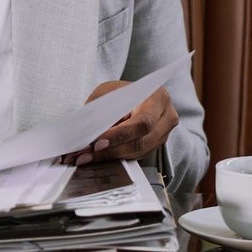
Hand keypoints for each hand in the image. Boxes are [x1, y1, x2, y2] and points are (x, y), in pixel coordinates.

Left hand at [61, 80, 177, 164]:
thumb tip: (88, 132)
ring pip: (137, 152)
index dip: (120, 135)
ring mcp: (163, 134)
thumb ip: (101, 110)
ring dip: (109, 158)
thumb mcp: (108, 92)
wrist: (133, 96)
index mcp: (158, 98)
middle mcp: (166, 118)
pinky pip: (135, 157)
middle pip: (141, 141)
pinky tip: (96, 158)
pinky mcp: (154, 146)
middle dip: (111, 150)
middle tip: (87, 155)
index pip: (142, 122)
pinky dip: (114, 158)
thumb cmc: (121, 92)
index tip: (98, 143)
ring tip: (86, 158)